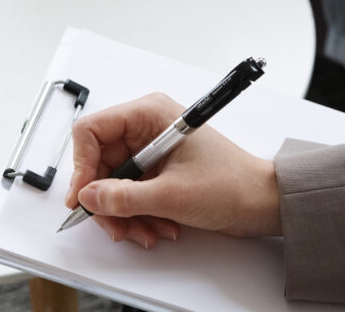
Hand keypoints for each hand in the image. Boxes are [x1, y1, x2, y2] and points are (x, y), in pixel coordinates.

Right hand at [66, 93, 281, 248]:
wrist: (262, 201)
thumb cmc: (232, 184)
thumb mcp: (171, 195)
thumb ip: (124, 197)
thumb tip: (88, 196)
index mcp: (150, 114)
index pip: (92, 131)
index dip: (82, 166)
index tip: (83, 198)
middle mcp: (147, 127)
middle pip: (100, 163)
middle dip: (108, 200)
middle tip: (117, 227)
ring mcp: (151, 150)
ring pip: (113, 183)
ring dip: (125, 214)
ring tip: (146, 231)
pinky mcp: (157, 170)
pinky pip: (130, 193)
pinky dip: (137, 215)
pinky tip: (157, 227)